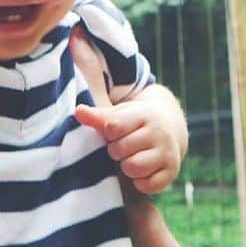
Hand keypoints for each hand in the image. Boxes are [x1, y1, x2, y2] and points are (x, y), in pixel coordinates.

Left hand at [72, 29, 186, 194]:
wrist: (170, 130)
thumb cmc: (132, 119)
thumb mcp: (115, 106)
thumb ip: (93, 91)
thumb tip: (74, 62)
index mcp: (143, 113)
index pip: (111, 128)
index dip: (107, 132)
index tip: (111, 128)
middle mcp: (158, 132)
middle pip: (118, 152)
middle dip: (116, 150)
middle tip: (123, 141)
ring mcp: (167, 153)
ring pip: (130, 169)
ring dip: (126, 166)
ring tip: (131, 154)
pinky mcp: (171, 173)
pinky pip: (144, 184)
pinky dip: (139, 180)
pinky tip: (142, 169)